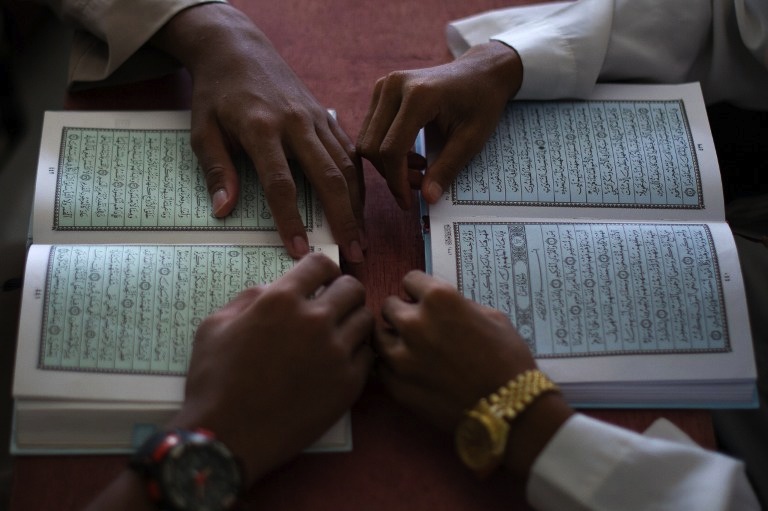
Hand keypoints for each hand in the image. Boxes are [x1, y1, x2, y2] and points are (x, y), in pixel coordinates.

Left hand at [152, 4, 364, 261]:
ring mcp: (316, 118)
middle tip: (354, 253)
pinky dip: (358, 181)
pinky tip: (360, 206)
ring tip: (362, 238)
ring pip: (347, 166)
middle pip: (328, 177)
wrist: (238, 49)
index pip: (281, 183)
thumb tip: (223, 210)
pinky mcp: (326, 116)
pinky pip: (349, 151)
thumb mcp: (203, 129)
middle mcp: (296, 123)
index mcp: (261, 128)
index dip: (291, 220)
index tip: (299, 251)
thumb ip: (216, 169)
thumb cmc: (217, 93)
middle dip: (344, 219)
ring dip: (357, 205)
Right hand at [170, 253, 373, 484]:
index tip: (322, 280)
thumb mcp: (215, 325)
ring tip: (338, 334)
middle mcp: (314, 320)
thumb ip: (250, 298)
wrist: (228, 437)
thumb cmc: (214, 381)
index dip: (322, 270)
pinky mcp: (349, 384)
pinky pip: (368, 355)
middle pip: (353, 288)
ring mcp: (335, 352)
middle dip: (343, 292)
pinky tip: (340, 360)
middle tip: (333, 306)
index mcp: (281, 300)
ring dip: (353, 321)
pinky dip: (357, 353)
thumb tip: (275, 288)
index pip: (321, 264)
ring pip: (366, 320)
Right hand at [357, 42, 521, 209]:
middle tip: (419, 185)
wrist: (481, 71)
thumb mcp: (471, 140)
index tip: (408, 202)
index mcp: (418, 95)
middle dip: (391, 174)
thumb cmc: (481, 102)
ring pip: (368, 140)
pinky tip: (411, 155)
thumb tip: (428, 198)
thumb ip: (447, 169)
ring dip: (387, 164)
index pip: (391, 149)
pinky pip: (371, 130)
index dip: (397, 181)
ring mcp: (384, 85)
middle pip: (373, 146)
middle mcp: (394, 86)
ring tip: (419, 170)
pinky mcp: (381, 90)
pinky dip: (386, 150)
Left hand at [375, 270, 537, 429]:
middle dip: (404, 312)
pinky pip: (381, 367)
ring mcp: (400, 357)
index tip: (426, 301)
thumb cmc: (508, 359)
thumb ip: (457, 305)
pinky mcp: (396, 386)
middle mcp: (413, 323)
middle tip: (421, 327)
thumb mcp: (491, 316)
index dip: (420, 291)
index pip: (410, 280)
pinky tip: (413, 371)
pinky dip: (393, 366)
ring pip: (378, 336)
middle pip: (389, 306)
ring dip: (394, 338)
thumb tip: (439, 306)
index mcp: (439, 299)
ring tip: (413, 349)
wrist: (509, 410)